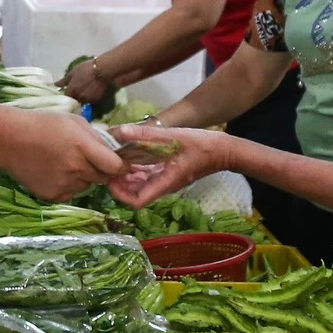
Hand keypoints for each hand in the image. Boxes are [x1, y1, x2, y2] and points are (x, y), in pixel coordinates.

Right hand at [2, 112, 125, 200]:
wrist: (9, 140)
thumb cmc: (43, 124)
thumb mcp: (74, 122)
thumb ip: (97, 138)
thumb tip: (115, 152)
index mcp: (83, 147)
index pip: (116, 166)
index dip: (122, 166)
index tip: (121, 164)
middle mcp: (76, 169)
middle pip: (103, 177)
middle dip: (101, 170)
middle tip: (86, 158)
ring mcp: (64, 185)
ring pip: (87, 185)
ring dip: (83, 177)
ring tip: (64, 162)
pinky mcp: (53, 196)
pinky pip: (71, 194)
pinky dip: (69, 186)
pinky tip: (55, 172)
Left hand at [60, 58, 113, 104]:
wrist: (102, 70)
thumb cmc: (86, 69)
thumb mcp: (73, 72)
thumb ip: (64, 80)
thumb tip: (55, 85)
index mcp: (71, 91)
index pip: (67, 96)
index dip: (70, 92)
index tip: (72, 88)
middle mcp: (78, 98)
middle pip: (75, 99)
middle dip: (76, 96)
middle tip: (81, 88)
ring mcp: (87, 100)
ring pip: (83, 101)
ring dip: (84, 97)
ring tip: (88, 90)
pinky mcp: (96, 101)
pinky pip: (91, 101)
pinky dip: (91, 97)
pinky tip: (94, 91)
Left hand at [106, 124, 234, 206]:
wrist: (224, 151)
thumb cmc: (202, 145)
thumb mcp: (173, 136)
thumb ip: (146, 134)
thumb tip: (121, 131)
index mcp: (164, 183)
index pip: (137, 202)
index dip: (120, 194)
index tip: (110, 178)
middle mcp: (163, 186)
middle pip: (135, 194)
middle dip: (119, 184)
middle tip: (108, 166)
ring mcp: (166, 181)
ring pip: (141, 185)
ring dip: (127, 176)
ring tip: (116, 158)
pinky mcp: (169, 174)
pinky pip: (149, 176)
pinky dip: (137, 169)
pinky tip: (131, 154)